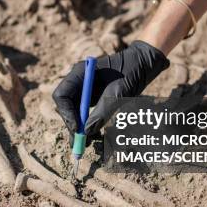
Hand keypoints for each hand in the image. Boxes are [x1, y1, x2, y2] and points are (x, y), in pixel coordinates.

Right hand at [52, 40, 169, 145]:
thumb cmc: (132, 71)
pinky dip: (87, 123)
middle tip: (79, 143)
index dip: (66, 113)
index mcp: (81, 72)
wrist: (144, 63)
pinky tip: (92, 134)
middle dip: (72, 123)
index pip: (62, 95)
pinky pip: (84, 112)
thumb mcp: (119, 92)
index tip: (77, 129)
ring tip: (85, 143)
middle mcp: (79, 80)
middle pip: (66, 105)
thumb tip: (86, 132)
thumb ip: (103, 110)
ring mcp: (85, 88)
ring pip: (74, 111)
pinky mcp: (93, 96)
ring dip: (78, 126)